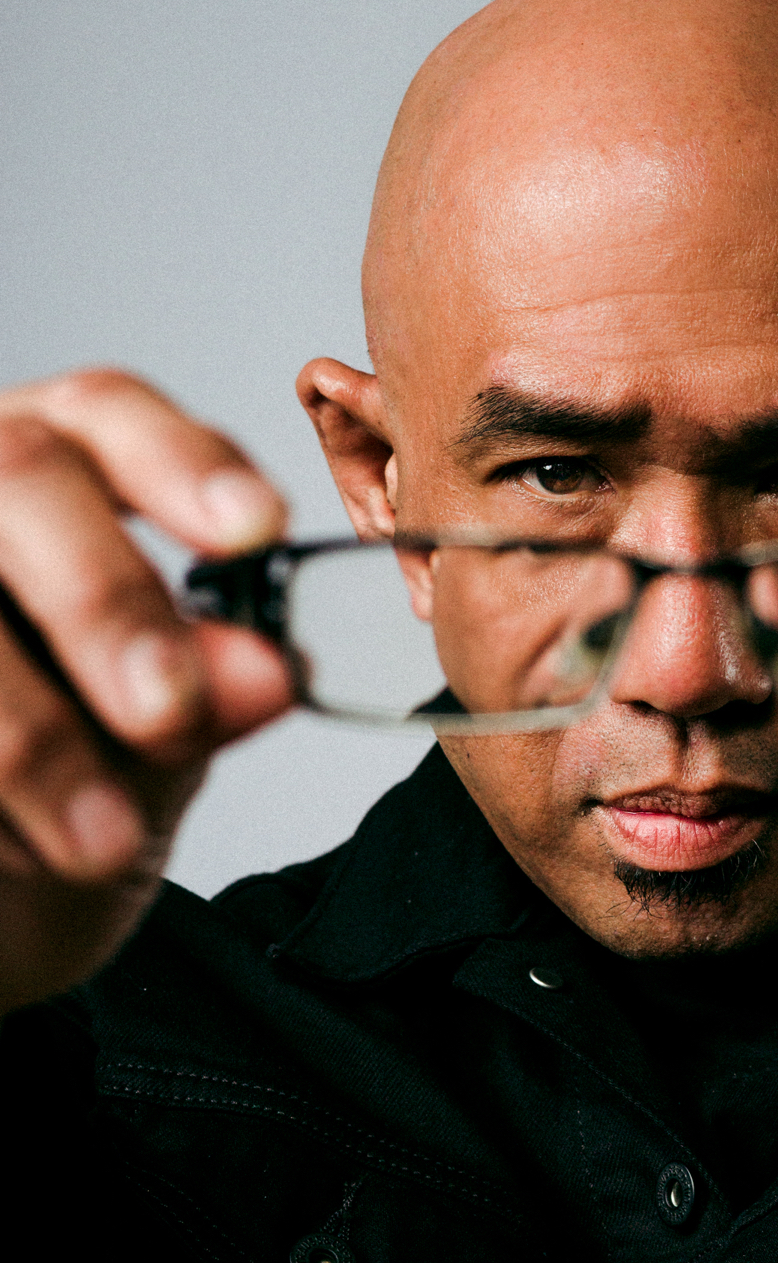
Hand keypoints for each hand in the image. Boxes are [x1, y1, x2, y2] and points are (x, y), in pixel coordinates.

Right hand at [0, 369, 292, 1013]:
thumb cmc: (86, 756)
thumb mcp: (161, 730)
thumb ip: (211, 692)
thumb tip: (267, 671)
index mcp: (59, 464)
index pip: (112, 414)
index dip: (185, 462)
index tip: (255, 533)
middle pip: (24, 474)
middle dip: (106, 599)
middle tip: (170, 711)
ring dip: (35, 737)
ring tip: (104, 840)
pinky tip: (22, 849)